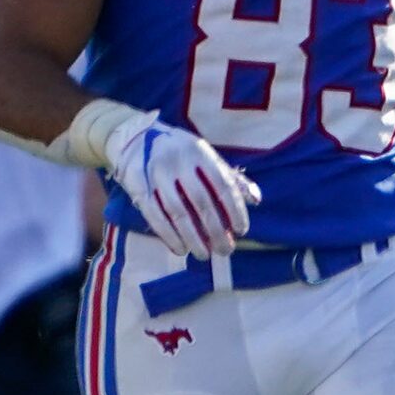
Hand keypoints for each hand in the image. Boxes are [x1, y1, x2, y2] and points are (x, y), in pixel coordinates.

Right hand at [100, 111, 259, 259]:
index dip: (234, 210)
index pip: (223, 185)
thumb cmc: (184, 154)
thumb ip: (231, 179)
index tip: (241, 231)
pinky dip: (168, 235)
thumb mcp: (208, 158)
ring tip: (204, 255)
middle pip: (201, 202)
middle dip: (215, 230)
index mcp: (201, 153)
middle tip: (225, 251)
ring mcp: (156, 174)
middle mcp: (178, 162)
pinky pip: (154, 215)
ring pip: (176, 211)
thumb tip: (256, 199)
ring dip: (192, 237)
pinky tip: (180, 249)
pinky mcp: (138, 186)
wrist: (138, 139)